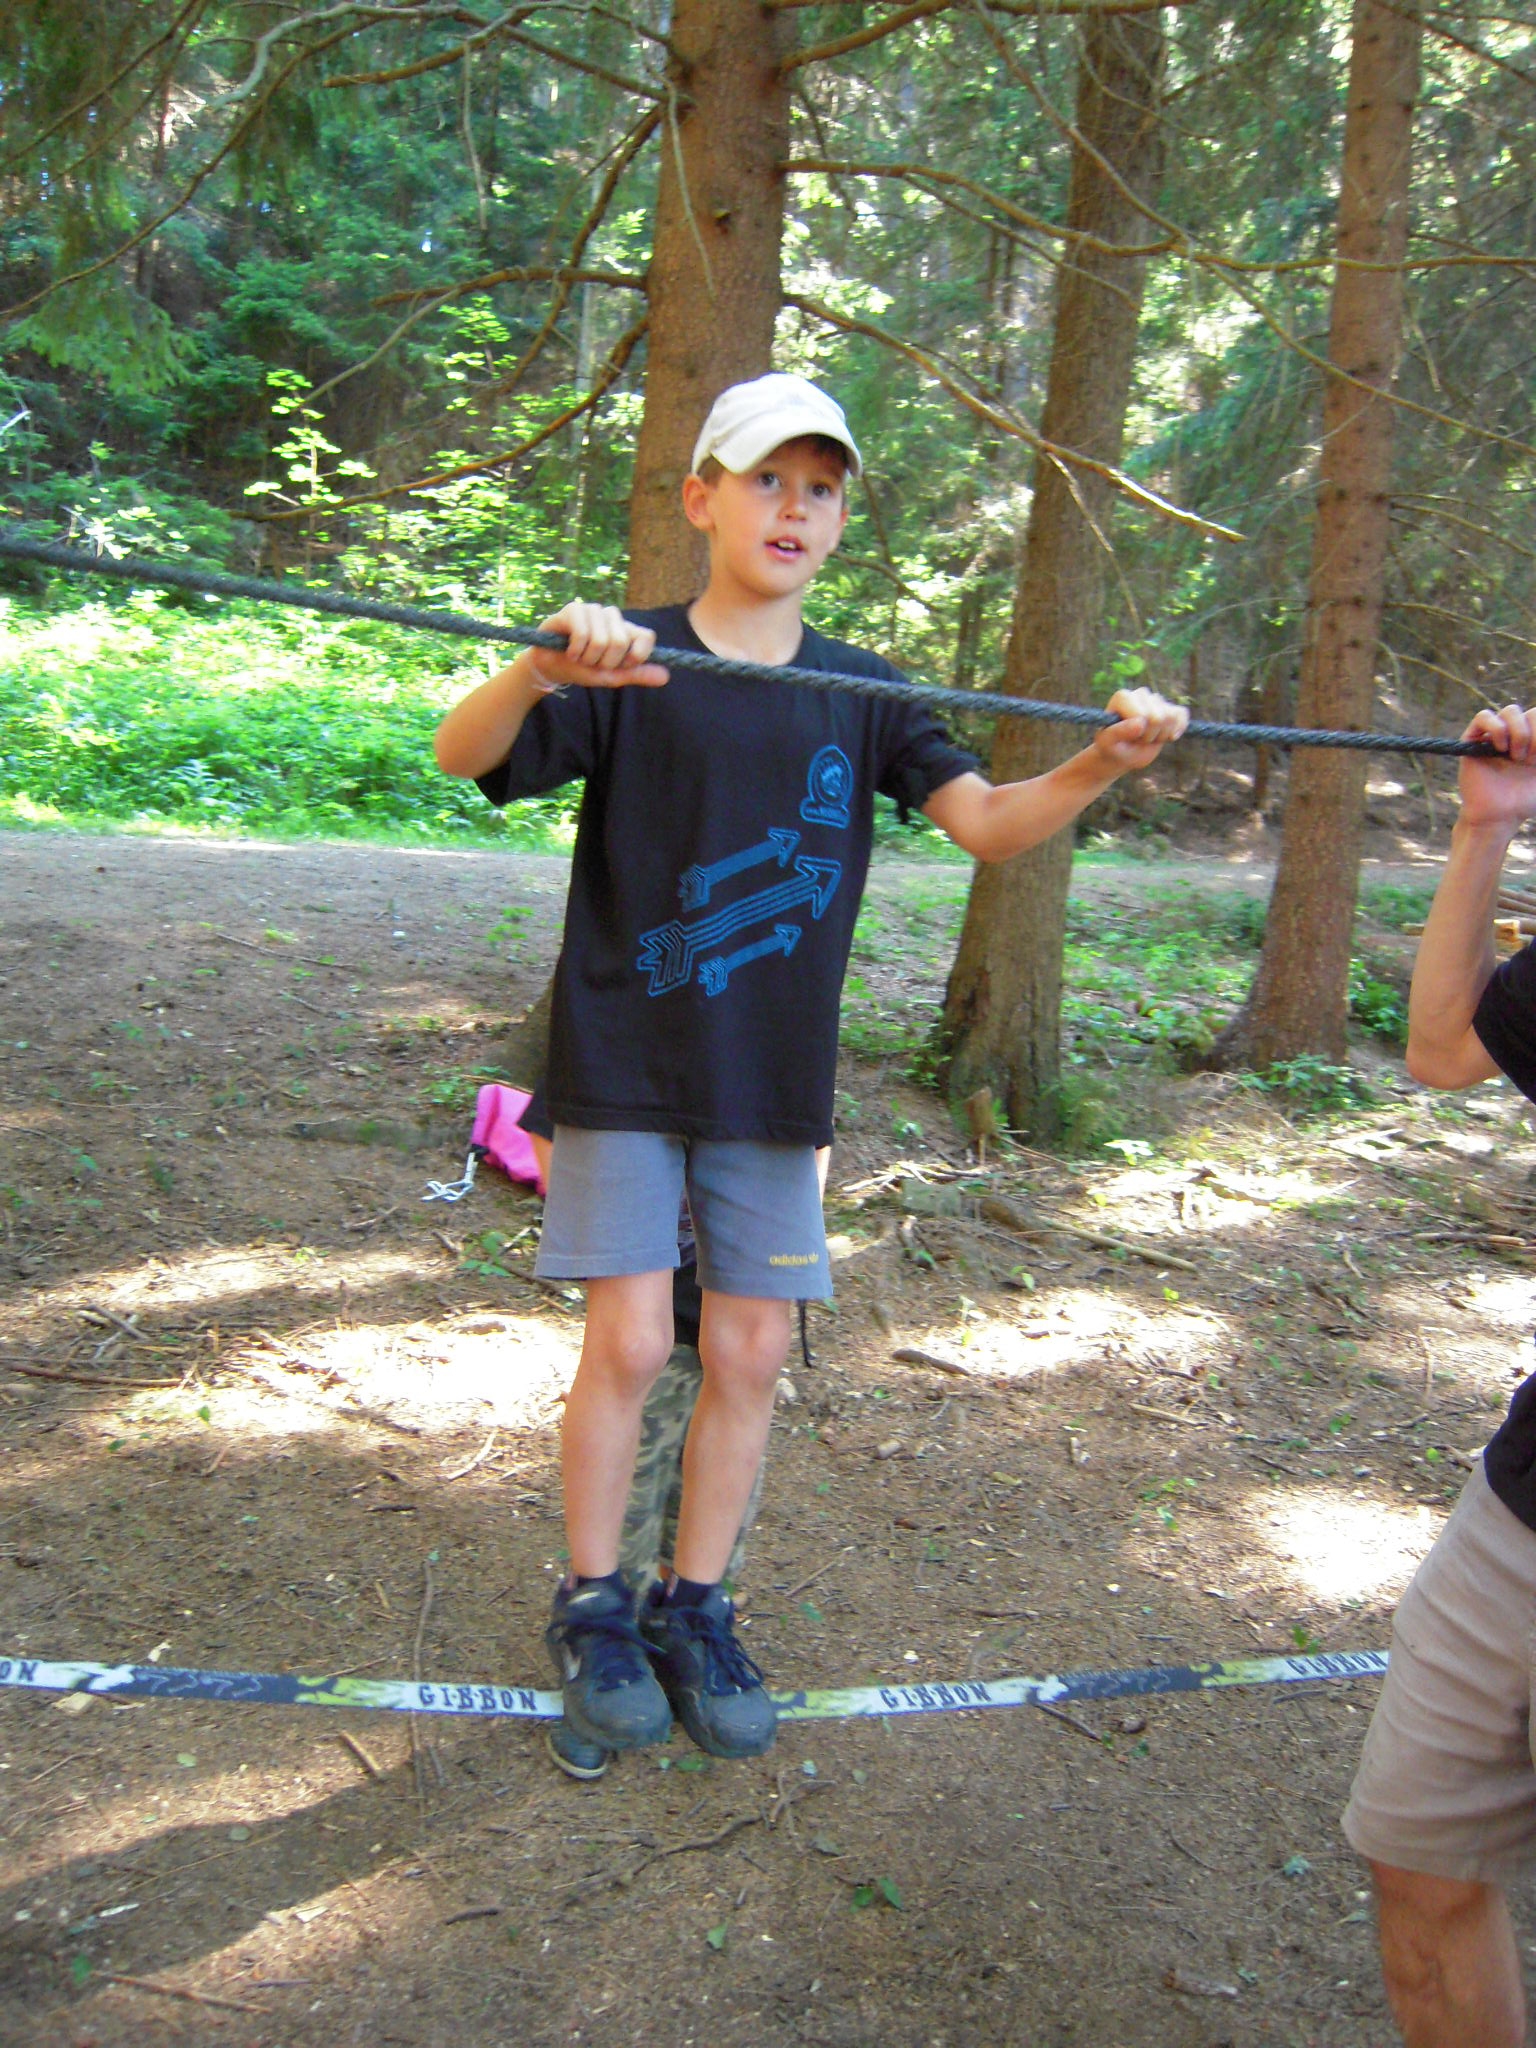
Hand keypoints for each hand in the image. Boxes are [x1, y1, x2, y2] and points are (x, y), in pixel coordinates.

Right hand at [529, 603, 668, 692]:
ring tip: (580, 657)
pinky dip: (575, 650)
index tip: (622, 667)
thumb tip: (665, 677)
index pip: (646, 637)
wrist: (551, 667)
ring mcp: (594, 610)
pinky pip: (582, 633)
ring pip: (601, 640)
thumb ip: (637, 674)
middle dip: (604, 662)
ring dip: (587, 658)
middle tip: (593, 662)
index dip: (636, 656)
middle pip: (622, 642)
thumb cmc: (582, 669)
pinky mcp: (574, 609)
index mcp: (626, 631)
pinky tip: (570, 650)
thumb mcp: (612, 676)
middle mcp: (613, 616)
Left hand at [1091, 686, 1188, 772]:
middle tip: (1137, 739)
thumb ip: (1119, 732)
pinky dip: (1179, 729)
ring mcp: (1156, 699)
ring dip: (1161, 735)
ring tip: (1147, 737)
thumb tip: (1140, 722)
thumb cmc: (1112, 747)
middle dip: (1149, 736)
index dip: (1138, 733)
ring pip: (1171, 717)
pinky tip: (1168, 737)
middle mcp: (1141, 693)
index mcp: (1123, 697)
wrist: (1122, 753)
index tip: (1127, 737)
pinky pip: (1182, 715)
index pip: (1143, 715)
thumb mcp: (1108, 744)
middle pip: (1159, 717)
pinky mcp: (1170, 708)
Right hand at [1457, 704, 1535, 830]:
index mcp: (1534, 741)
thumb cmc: (1523, 801)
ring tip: (1515, 756)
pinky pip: (1483, 716)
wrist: (1498, 816)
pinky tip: (1500, 748)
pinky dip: (1496, 728)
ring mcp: (1494, 736)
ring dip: (1519, 732)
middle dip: (1535, 733)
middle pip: (1531, 712)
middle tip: (1530, 758)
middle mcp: (1516, 735)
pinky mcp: (1473, 739)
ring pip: (1511, 711)